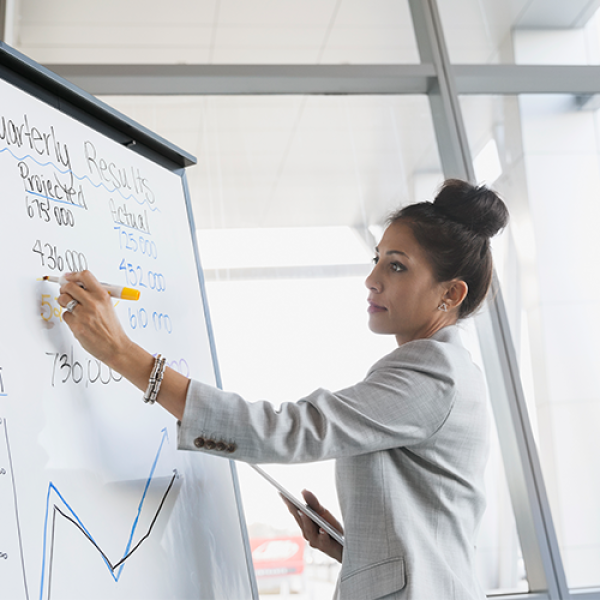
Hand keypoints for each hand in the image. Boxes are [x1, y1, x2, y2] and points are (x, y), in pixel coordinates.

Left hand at [57, 270, 189, 419]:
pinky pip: (64, 315)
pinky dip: (68, 317)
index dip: (73, 275)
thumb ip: (94, 295)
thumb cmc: (112, 328)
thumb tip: (77, 284)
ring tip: (71, 307)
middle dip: (64, 288)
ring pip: (63, 300)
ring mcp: (83, 314)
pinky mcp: (76, 325)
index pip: (84, 275)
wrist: (116, 346)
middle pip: (69, 286)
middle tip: (66, 292)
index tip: (68, 277)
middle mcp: (93, 303)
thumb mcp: (108, 306)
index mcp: (102, 295)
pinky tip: (77, 321)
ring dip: (64, 302)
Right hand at [282, 490, 342, 562]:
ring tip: (303, 512)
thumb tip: (303, 490)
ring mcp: (315, 541)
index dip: (287, 502)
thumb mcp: (324, 512)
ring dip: (306, 522)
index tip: (281, 492)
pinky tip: (323, 529)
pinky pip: (323, 541)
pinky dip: (322, 535)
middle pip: (299, 520)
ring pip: (309, 531)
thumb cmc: (332, 528)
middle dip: (293, 510)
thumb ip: (313, 502)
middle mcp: (307, 532)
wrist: (345, 544)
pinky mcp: (326, 547)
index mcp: (304, 522)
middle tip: (288, 499)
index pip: (294, 510)